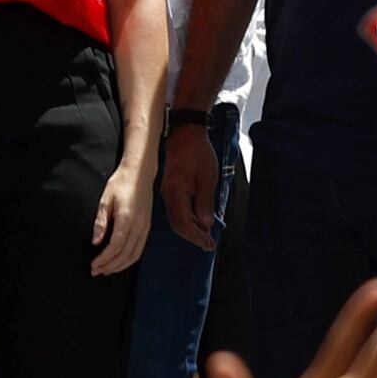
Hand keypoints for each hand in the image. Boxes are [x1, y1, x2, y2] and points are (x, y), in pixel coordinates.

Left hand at [87, 140, 153, 276]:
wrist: (140, 173)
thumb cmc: (120, 183)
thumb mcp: (105, 199)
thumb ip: (101, 222)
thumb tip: (96, 242)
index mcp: (127, 219)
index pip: (115, 247)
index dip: (104, 259)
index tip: (93, 265)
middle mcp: (139, 226)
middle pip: (125, 255)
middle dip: (110, 266)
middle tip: (96, 271)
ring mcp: (145, 228)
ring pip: (134, 255)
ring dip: (120, 266)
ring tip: (106, 270)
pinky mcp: (147, 227)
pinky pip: (139, 249)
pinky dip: (129, 259)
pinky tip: (119, 261)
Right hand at [157, 125, 221, 250]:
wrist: (185, 132)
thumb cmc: (197, 152)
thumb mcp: (207, 178)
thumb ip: (205, 202)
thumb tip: (205, 224)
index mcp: (176, 193)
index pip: (184, 223)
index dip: (197, 236)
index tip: (209, 245)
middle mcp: (168, 195)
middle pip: (177, 224)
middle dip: (193, 237)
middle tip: (208, 245)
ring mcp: (167, 191)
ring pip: (175, 218)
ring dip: (190, 230)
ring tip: (204, 237)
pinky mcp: (170, 188)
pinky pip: (176, 210)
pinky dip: (186, 220)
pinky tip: (197, 221)